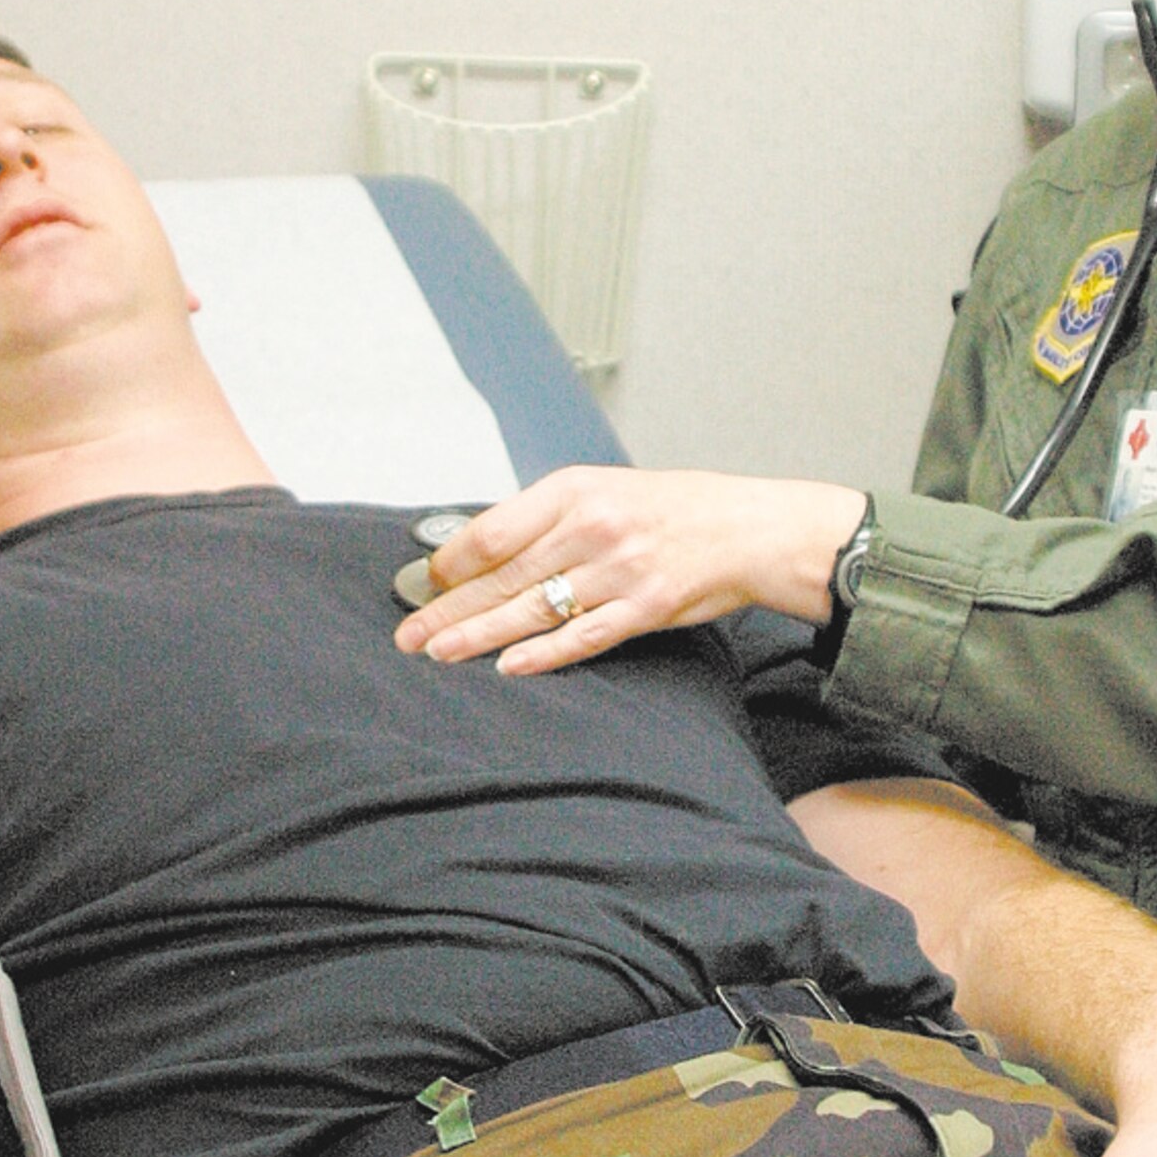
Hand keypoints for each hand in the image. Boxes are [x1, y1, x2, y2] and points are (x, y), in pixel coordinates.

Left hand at [392, 466, 865, 672]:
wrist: (747, 527)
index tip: (427, 582)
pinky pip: (584, 636)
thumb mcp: (607, 490)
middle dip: (449, 607)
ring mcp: (619, 569)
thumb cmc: (676, 510)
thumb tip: (488, 551)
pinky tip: (509, 666)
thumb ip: (550, 517)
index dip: (452, 561)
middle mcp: (593, 526)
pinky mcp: (645, 606)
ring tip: (439, 652)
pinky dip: (544, 654)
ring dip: (480, 634)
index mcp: (576, 490)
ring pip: (533, 608)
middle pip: (503, 575)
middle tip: (409, 633)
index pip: (494, 529)